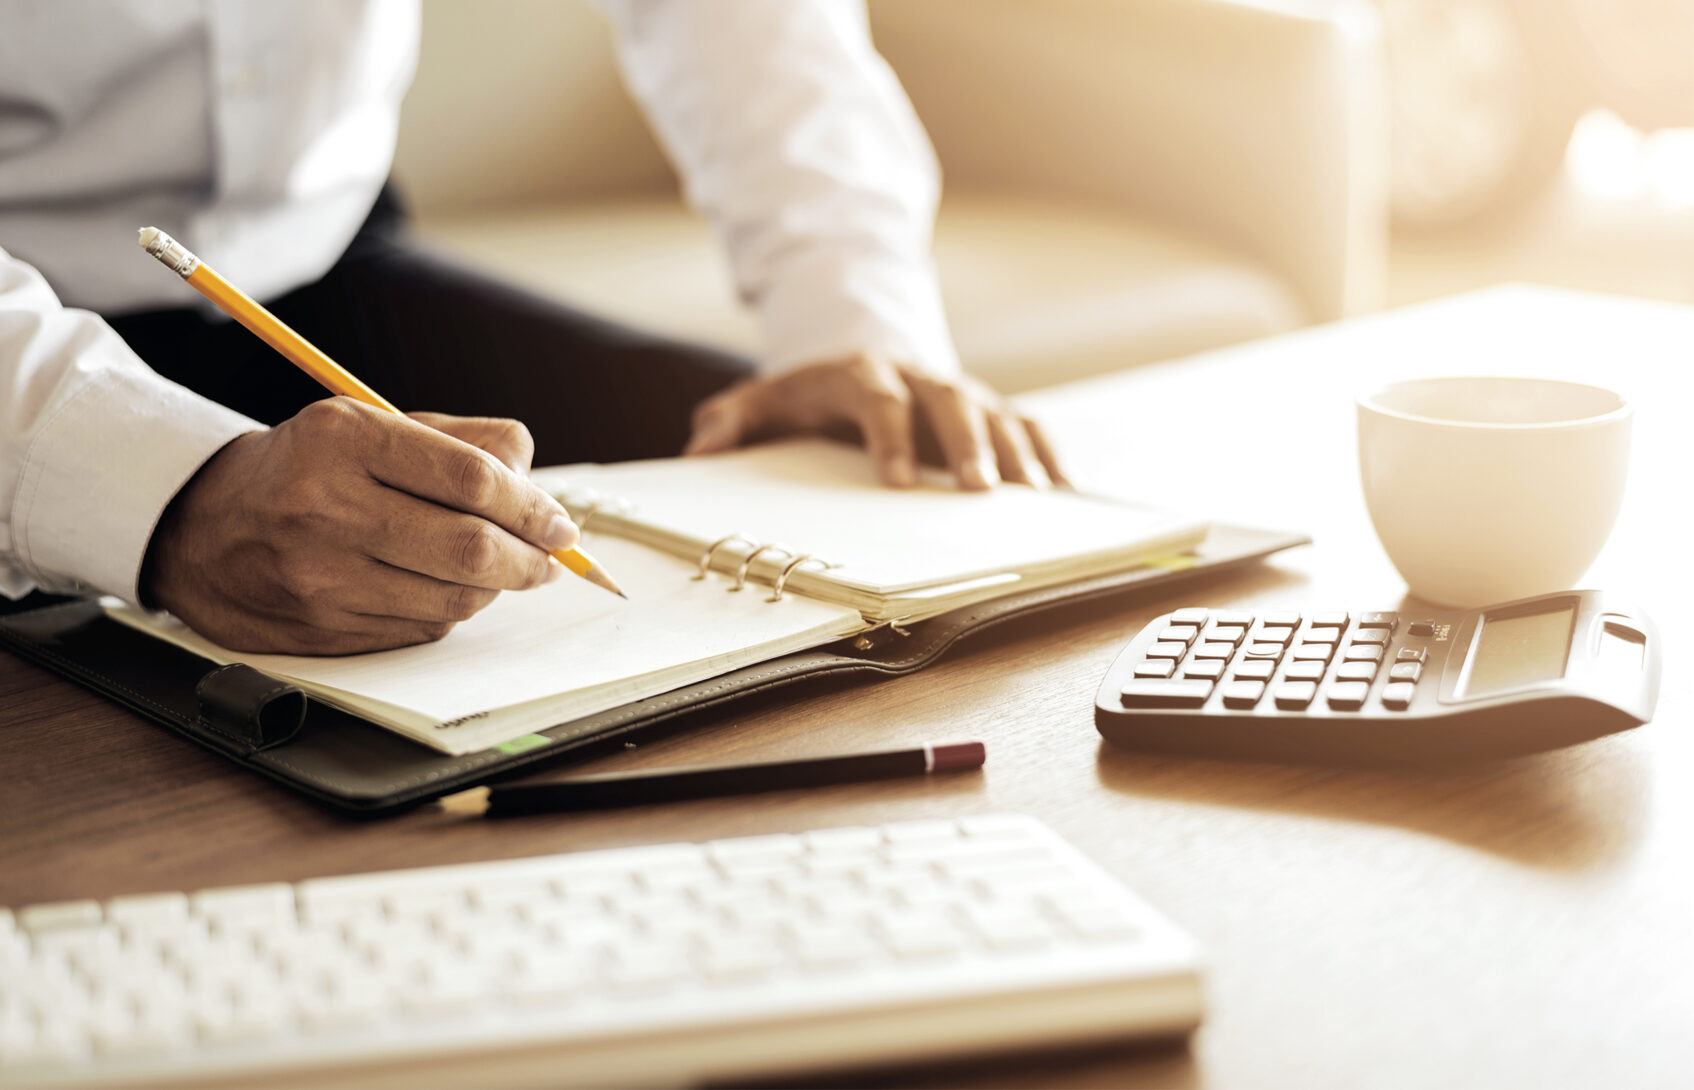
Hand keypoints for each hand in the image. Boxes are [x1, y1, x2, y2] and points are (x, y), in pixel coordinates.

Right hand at [141, 398, 579, 653]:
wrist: (201, 526)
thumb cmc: (309, 469)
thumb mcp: (374, 425)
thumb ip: (463, 443)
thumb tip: (536, 483)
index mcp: (345, 439)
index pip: (472, 479)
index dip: (532, 507)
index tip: (559, 524)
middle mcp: (325, 507)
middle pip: (469, 548)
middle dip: (528, 560)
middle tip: (547, 560)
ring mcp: (319, 576)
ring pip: (453, 600)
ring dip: (492, 588)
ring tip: (492, 569)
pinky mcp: (319, 629)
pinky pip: (420, 630)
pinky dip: (447, 612)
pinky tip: (434, 588)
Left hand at [683, 356, 1066, 490]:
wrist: (858, 357)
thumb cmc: (809, 396)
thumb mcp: (763, 400)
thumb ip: (731, 420)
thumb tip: (702, 447)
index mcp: (863, 374)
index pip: (880, 399)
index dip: (890, 437)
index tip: (897, 483)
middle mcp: (921, 379)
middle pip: (949, 405)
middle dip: (967, 447)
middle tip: (979, 492)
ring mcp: (961, 393)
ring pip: (998, 415)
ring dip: (1017, 455)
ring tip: (1034, 497)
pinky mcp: (990, 408)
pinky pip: (1028, 425)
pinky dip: (1048, 454)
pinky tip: (1062, 492)